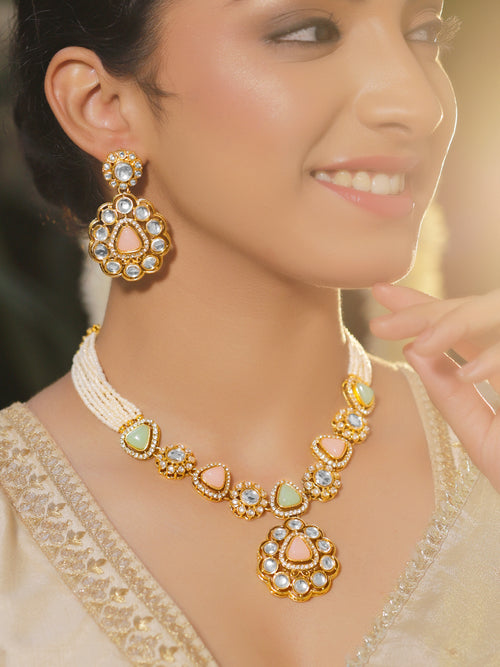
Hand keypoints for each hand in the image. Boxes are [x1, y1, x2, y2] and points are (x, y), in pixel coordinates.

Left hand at [370, 282, 499, 492]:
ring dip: (459, 325)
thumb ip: (452, 397)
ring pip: (497, 316)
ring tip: (419, 343)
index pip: (462, 331)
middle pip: (475, 314)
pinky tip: (470, 372)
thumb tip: (412, 350)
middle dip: (427, 309)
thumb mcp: (483, 438)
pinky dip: (497, 358)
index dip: (423, 312)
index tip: (382, 299)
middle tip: (383, 308)